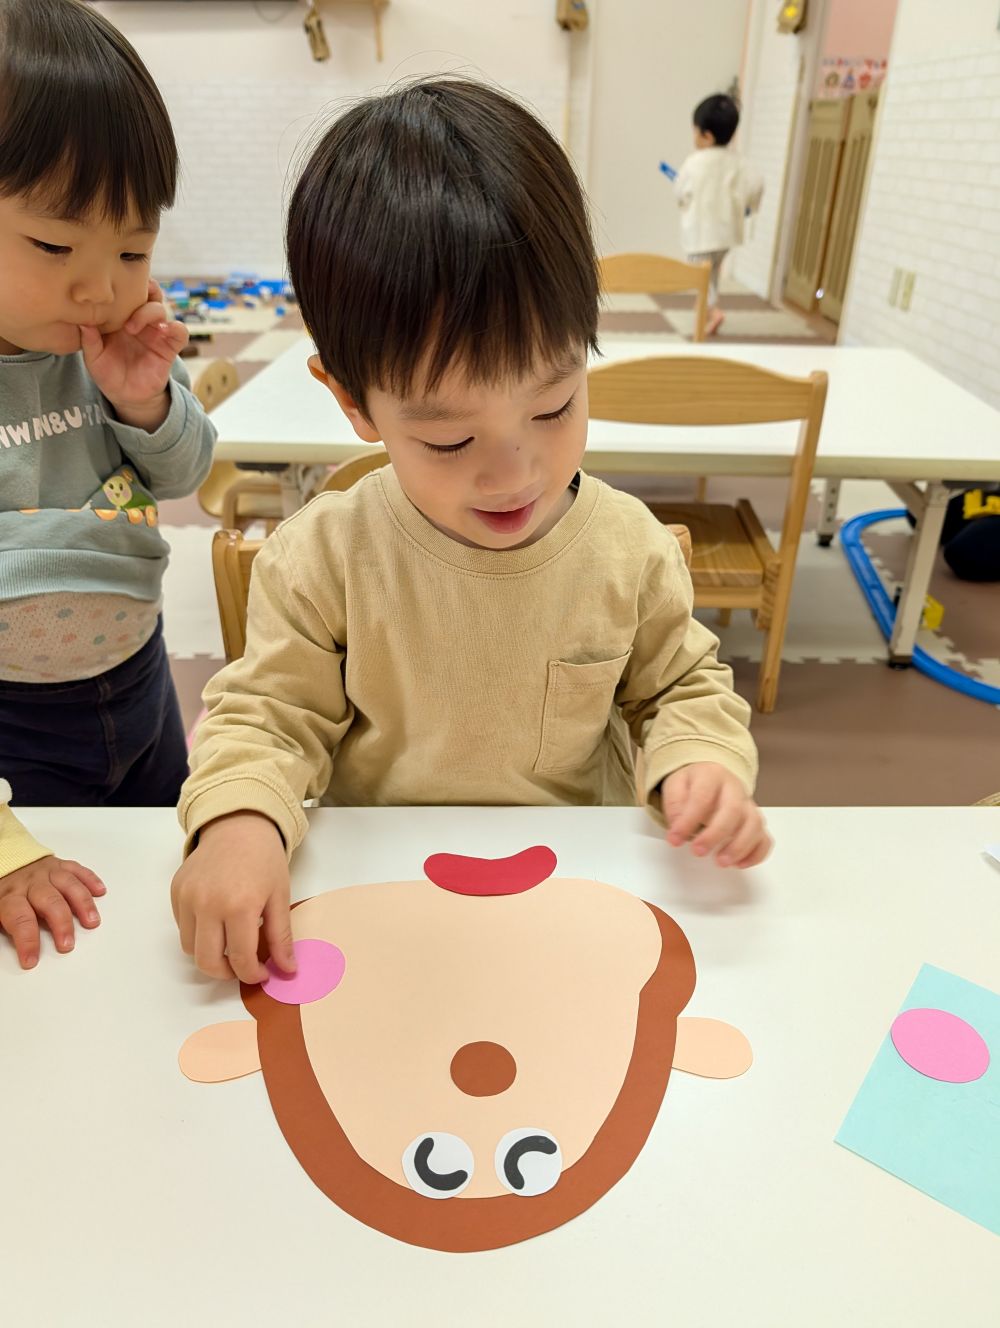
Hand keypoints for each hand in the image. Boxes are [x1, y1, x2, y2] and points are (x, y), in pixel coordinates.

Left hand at [0, 856, 105, 969]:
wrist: (3, 858)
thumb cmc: (1, 889)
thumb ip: (0, 924)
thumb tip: (0, 948)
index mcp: (10, 897)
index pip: (20, 920)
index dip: (27, 941)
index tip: (31, 960)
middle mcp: (31, 884)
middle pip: (50, 903)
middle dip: (61, 925)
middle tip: (67, 944)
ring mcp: (47, 873)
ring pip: (68, 886)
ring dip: (82, 904)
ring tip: (92, 922)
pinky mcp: (60, 865)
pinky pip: (77, 870)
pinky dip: (90, 880)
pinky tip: (99, 892)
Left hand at [81, 278, 188, 428]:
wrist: (126, 396)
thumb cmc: (108, 373)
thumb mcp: (93, 358)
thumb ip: (89, 341)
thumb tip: (82, 322)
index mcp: (120, 316)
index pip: (127, 291)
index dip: (124, 283)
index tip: (110, 287)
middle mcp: (139, 320)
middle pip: (148, 292)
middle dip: (143, 288)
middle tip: (129, 298)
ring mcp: (155, 332)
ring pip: (161, 308)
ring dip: (149, 312)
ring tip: (132, 327)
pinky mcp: (169, 347)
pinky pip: (180, 332)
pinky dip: (176, 328)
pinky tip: (163, 332)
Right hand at [170, 812, 295, 983]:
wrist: (238, 825)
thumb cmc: (263, 859)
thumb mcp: (280, 896)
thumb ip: (281, 937)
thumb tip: (288, 970)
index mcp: (239, 905)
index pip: (240, 958)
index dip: (252, 974)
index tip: (262, 973)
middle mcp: (207, 903)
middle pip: (207, 962)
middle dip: (227, 972)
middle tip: (243, 965)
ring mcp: (187, 897)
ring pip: (191, 948)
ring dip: (210, 954)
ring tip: (230, 941)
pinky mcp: (176, 891)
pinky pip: (182, 928)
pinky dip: (198, 934)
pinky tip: (217, 921)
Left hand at [661, 763, 770, 868]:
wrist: (711, 778)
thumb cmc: (694, 785)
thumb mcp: (676, 785)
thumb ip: (674, 804)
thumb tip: (677, 827)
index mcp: (712, 775)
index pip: (702, 796)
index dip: (688, 820)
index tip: (674, 839)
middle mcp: (735, 789)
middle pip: (733, 810)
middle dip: (716, 834)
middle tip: (698, 851)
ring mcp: (749, 805)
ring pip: (754, 824)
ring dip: (739, 847)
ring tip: (721, 862)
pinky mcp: (756, 823)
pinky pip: (765, 839)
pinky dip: (756, 854)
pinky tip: (739, 864)